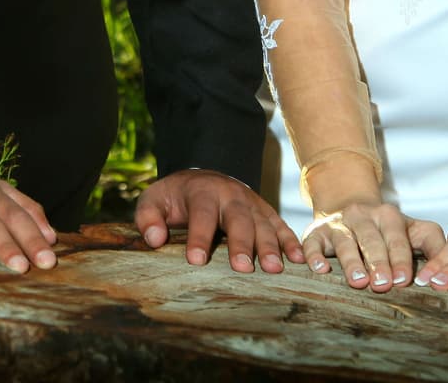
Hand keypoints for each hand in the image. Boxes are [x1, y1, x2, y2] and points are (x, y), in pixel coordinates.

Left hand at [134, 169, 304, 273]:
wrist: (201, 178)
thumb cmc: (175, 197)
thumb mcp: (154, 199)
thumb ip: (148, 217)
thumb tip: (154, 239)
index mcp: (201, 191)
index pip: (201, 214)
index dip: (198, 237)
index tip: (196, 261)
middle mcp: (230, 195)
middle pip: (237, 219)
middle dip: (241, 243)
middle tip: (243, 268)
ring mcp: (251, 202)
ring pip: (262, 223)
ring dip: (270, 246)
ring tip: (274, 269)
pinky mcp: (265, 211)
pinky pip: (280, 225)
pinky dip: (291, 241)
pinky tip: (299, 260)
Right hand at [303, 199, 444, 290]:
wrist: (348, 204)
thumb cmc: (387, 228)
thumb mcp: (413, 230)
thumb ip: (434, 245)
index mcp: (388, 215)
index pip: (396, 238)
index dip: (400, 259)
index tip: (405, 280)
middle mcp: (362, 216)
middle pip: (371, 240)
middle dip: (378, 262)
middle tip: (383, 285)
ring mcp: (338, 223)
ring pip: (344, 241)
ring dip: (351, 261)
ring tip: (358, 282)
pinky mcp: (316, 232)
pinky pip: (312, 242)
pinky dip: (313, 255)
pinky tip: (319, 269)